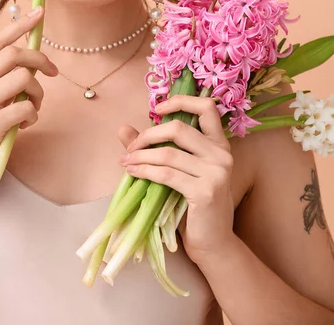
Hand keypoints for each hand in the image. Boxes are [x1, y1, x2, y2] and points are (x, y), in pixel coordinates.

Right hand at [0, 6, 57, 212]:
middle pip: (13, 54)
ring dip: (39, 91)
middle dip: (39, 59)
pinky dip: (34, 114)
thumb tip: (27, 64)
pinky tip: (25, 125)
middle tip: (53, 71)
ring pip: (23, 78)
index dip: (20, 25)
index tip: (40, 13)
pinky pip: (27, 108)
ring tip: (34, 107)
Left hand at [118, 95, 234, 267]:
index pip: (207, 107)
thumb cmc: (194, 205)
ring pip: (168, 153)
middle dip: (148, 135)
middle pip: (179, 128)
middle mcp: (222, 154)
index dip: (181, 101)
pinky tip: (132, 172)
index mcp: (219, 144)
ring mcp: (216, 172)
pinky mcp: (205, 191)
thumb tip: (122, 128)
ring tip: (126, 161)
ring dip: (140, 156)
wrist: (213, 242)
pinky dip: (144, 171)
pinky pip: (166, 174)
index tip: (157, 110)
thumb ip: (154, 147)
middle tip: (131, 147)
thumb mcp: (179, 171)